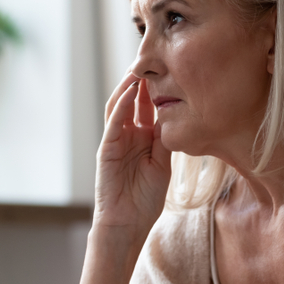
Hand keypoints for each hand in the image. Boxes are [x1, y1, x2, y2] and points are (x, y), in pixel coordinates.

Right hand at [95, 71, 171, 235]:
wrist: (127, 225)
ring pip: (120, 106)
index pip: (149, 106)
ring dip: (128, 87)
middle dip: (142, 80)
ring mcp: (115, 141)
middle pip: (133, 100)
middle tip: (153, 58)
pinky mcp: (107, 149)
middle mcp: (128, 135)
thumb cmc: (145, 200)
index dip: (157, 87)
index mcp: (143, 138)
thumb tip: (176, 116)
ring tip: (139, 68)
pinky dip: (121, 106)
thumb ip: (166, 141)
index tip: (171, 68)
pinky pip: (113, 123)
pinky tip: (129, 91)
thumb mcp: (163, 165)